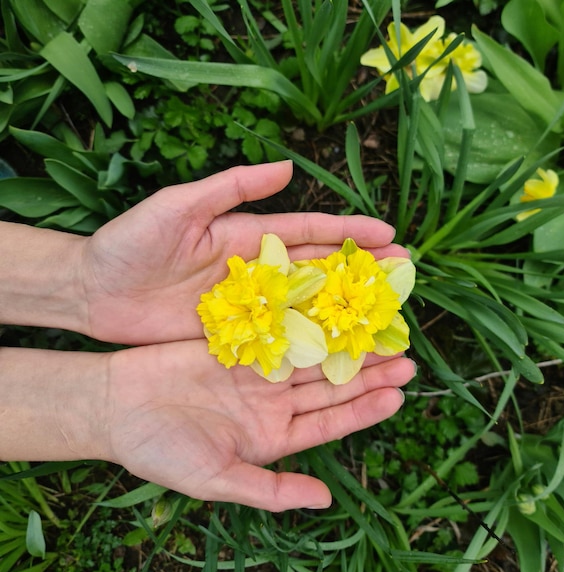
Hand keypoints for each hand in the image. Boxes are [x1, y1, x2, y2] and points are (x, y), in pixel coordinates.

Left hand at [80, 161, 405, 344]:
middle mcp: (255, 270)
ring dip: (344, 308)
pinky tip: (337, 347)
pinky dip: (308, 341)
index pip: (310, 231)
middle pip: (319, 269)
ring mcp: (247, 305)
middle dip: (361, 271)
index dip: (350, 231)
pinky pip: (278, 337)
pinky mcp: (233, 335)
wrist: (94, 292)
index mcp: (246, 236)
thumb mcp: (177, 206)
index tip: (389, 236)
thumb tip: (287, 167)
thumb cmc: (130, 244)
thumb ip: (230, 187)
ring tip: (384, 313)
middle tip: (404, 275)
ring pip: (306, 305)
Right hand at [104, 341, 415, 510]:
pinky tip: (330, 304)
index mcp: (272, 436)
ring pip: (310, 352)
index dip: (364, 409)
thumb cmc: (159, 450)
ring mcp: (257, 369)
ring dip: (342, 340)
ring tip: (378, 325)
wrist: (114, 406)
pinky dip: (304, 316)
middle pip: (328, 383)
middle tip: (403, 352)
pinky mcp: (238, 341)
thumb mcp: (216, 478)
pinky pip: (279, 326)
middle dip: (366, 369)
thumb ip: (270, 489)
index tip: (398, 394)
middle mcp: (271, 401)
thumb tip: (325, 500)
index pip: (330, 422)